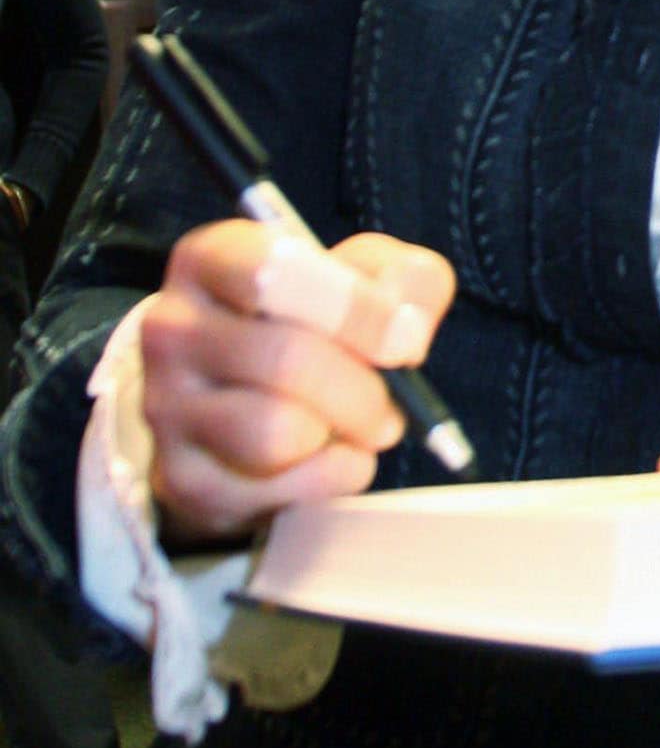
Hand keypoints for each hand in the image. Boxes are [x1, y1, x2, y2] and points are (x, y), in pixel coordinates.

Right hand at [140, 220, 454, 546]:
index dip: (355, 308)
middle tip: (392, 401)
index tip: (404, 338)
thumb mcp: (364, 277)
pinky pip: (279, 488)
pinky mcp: (180, 477)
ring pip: (277, 431)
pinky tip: (330, 456)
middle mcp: (173, 326)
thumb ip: (402, 277)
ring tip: (360, 424)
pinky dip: (330, 476)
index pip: (275, 272)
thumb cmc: (313, 323)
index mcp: (213, 258)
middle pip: (286, 359)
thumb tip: (404, 323)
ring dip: (346, 435)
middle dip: (364, 389)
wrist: (247, 402)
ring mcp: (166, 406)